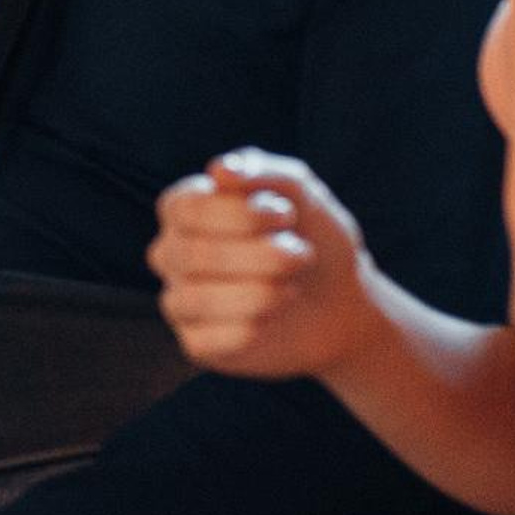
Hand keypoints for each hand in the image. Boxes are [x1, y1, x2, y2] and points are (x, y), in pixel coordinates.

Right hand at [148, 149, 376, 379]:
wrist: (342, 301)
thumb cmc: (312, 238)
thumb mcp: (300, 192)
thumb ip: (261, 171)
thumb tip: (218, 170)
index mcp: (184, 210)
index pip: (184, 208)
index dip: (237, 213)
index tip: (286, 215)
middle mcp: (171, 254)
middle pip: (193, 254)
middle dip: (260, 255)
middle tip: (301, 255)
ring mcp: (179, 300)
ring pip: (197, 299)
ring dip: (260, 293)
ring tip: (292, 287)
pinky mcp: (197, 344)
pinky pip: (207, 340)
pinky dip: (251, 329)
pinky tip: (275, 318)